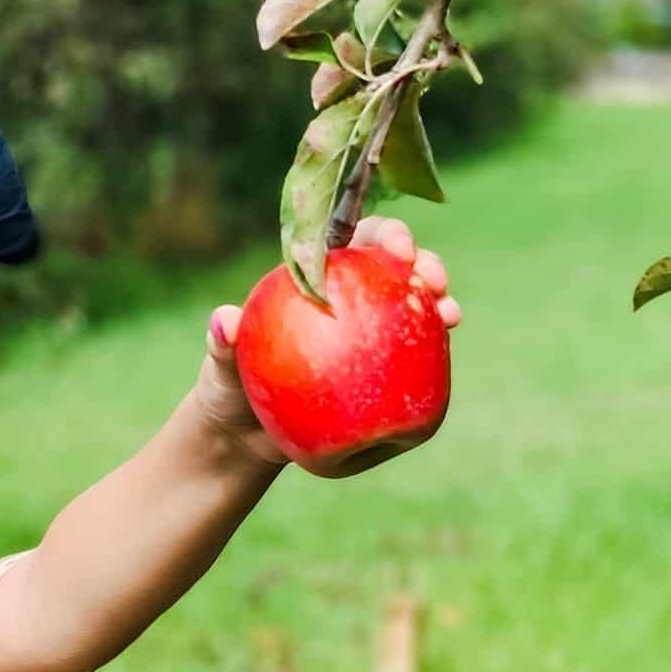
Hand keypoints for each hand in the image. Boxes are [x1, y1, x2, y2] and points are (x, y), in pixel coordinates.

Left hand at [196, 216, 460, 466]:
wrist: (246, 436)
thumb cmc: (229, 388)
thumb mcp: (220, 367)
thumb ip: (223, 343)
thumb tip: (226, 320)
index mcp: (312, 280)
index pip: (349, 243)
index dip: (379, 235)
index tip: (396, 247)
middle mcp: (347, 298)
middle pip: (391, 268)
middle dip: (421, 260)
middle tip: (430, 279)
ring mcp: (369, 335)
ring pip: (411, 307)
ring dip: (438, 301)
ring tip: (450, 314)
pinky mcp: (383, 372)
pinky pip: (412, 357)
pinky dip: (433, 349)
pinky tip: (448, 349)